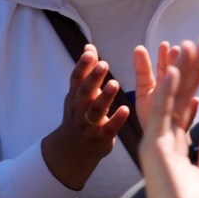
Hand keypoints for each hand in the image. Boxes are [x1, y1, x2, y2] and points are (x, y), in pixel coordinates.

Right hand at [41, 44, 128, 189]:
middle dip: (93, 78)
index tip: (90, 52)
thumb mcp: (80, 95)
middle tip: (104, 64)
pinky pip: (108, 129)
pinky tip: (126, 110)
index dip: (82, 66)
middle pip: (84, 93)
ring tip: (115, 84)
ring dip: (104, 97)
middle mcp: (78, 111)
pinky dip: (116, 120)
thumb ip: (86, 72)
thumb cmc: (80, 115)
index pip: (76, 79)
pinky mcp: (100, 139)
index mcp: (74, 97)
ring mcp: (88, 126)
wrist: (73, 150)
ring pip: (95, 111)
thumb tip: (89, 47)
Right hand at [134, 40, 198, 197]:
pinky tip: (175, 69)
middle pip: (177, 95)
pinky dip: (168, 90)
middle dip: (189, 68)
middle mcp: (161, 139)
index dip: (196, 80)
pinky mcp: (152, 146)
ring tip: (188, 44)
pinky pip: (161, 112)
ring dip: (179, 71)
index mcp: (173, 145)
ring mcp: (155, 141)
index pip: (185, 104)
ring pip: (168, 97)